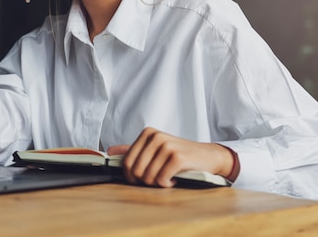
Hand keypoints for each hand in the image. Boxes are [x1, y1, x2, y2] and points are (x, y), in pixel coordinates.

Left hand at [107, 127, 236, 187]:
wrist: (208, 156)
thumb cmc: (180, 154)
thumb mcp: (155, 148)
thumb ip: (132, 149)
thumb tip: (110, 151)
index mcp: (147, 133)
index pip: (127, 161)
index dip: (131, 176)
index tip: (141, 179)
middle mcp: (156, 137)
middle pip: (135, 170)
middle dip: (144, 181)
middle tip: (156, 179)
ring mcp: (166, 146)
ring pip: (148, 176)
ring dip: (157, 183)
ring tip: (167, 178)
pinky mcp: (177, 157)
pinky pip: (162, 179)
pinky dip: (167, 184)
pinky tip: (173, 180)